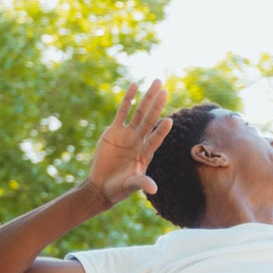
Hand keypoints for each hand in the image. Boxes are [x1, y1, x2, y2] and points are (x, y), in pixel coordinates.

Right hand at [88, 81, 171, 202]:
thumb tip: (154, 189)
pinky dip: (128, 99)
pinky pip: (123, 111)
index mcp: (145, 154)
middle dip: (157, 104)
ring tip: (157, 83)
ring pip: (140, 112)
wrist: (102, 185)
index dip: (161, 131)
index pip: (155, 139)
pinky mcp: (114, 130)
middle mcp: (139, 141)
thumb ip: (141, 183)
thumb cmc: (119, 188)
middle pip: (150, 119)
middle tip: (164, 89)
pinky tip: (134, 86)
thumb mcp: (130, 186)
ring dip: (148, 98)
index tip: (169, 121)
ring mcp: (128, 134)